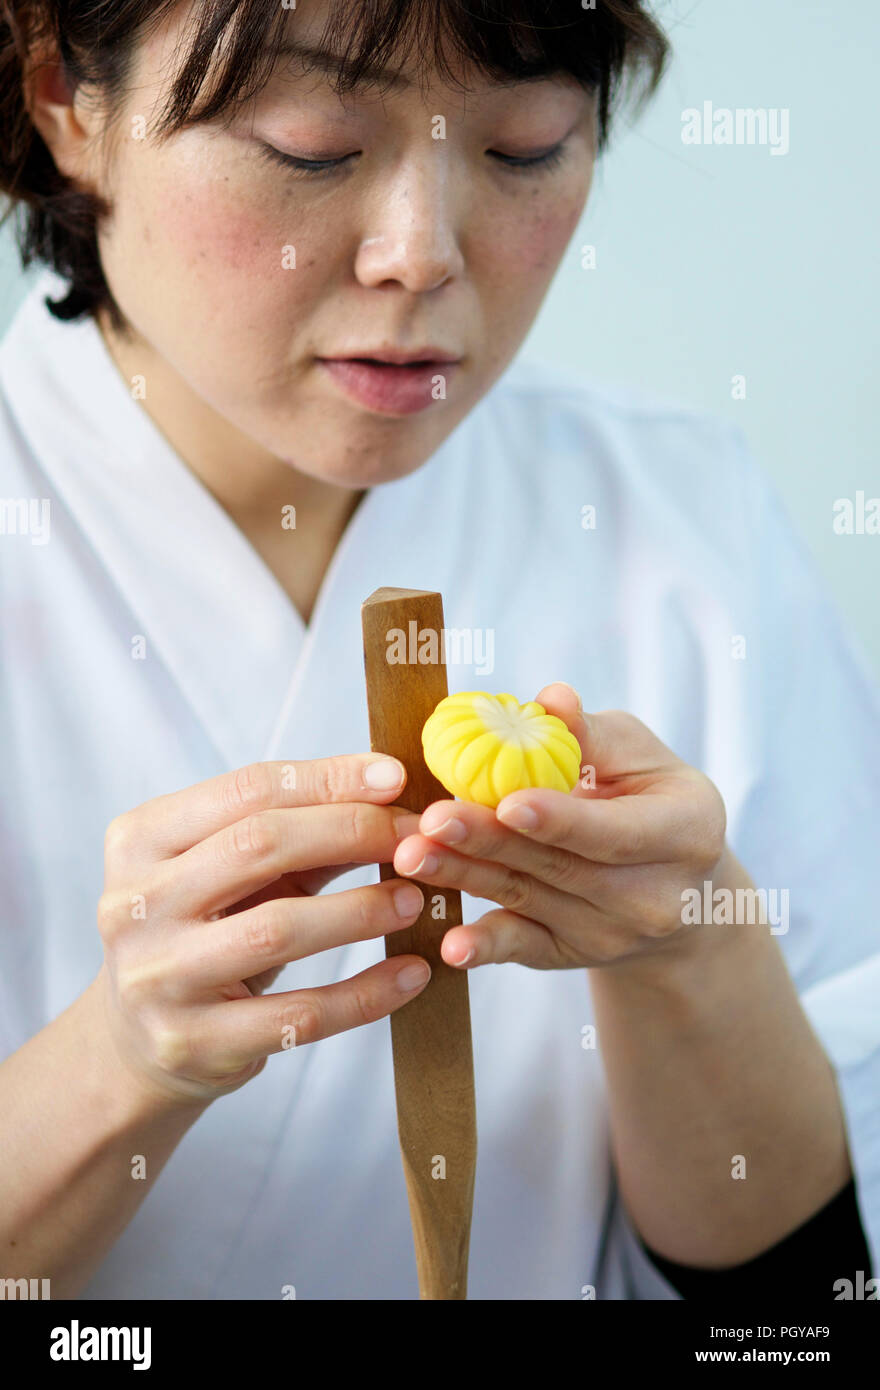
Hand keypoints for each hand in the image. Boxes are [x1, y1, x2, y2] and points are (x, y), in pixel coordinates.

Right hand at [96, 755, 428, 1102]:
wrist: (136, 1042)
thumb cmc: (202, 932)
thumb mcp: (231, 874)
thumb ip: (299, 836)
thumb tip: (391, 797)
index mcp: (140, 840)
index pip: (245, 790)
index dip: (327, 779)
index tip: (394, 776)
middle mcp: (135, 904)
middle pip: (258, 846)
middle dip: (350, 832)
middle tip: (415, 839)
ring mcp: (158, 978)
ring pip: (277, 930)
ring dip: (360, 910)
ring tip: (413, 901)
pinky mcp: (192, 1043)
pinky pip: (299, 1015)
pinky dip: (365, 993)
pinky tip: (411, 974)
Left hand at [393, 683, 734, 971]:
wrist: (682, 893)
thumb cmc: (653, 800)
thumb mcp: (642, 758)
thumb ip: (590, 735)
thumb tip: (549, 698)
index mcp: (683, 833)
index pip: (614, 831)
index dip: (559, 819)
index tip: (507, 802)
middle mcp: (653, 897)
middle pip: (558, 866)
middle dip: (489, 842)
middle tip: (432, 820)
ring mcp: (611, 934)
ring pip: (527, 899)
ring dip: (465, 878)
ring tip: (411, 856)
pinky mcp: (571, 955)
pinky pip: (522, 949)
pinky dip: (485, 948)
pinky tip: (450, 946)